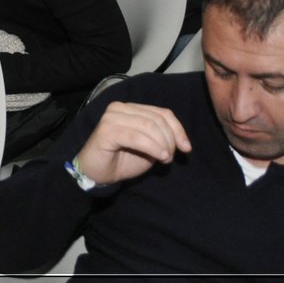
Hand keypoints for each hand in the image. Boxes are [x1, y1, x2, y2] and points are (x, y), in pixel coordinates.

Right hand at [72, 101, 191, 185]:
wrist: (97, 174)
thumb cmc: (122, 161)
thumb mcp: (149, 148)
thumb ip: (161, 138)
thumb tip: (181, 140)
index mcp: (130, 108)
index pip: (162, 113)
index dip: (178, 129)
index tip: (186, 148)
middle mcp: (119, 108)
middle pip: (157, 119)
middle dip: (170, 140)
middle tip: (169, 158)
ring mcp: (111, 118)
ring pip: (148, 126)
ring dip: (162, 145)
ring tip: (164, 159)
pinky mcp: (106, 131)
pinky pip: (137, 137)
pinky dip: (152, 147)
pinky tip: (159, 157)